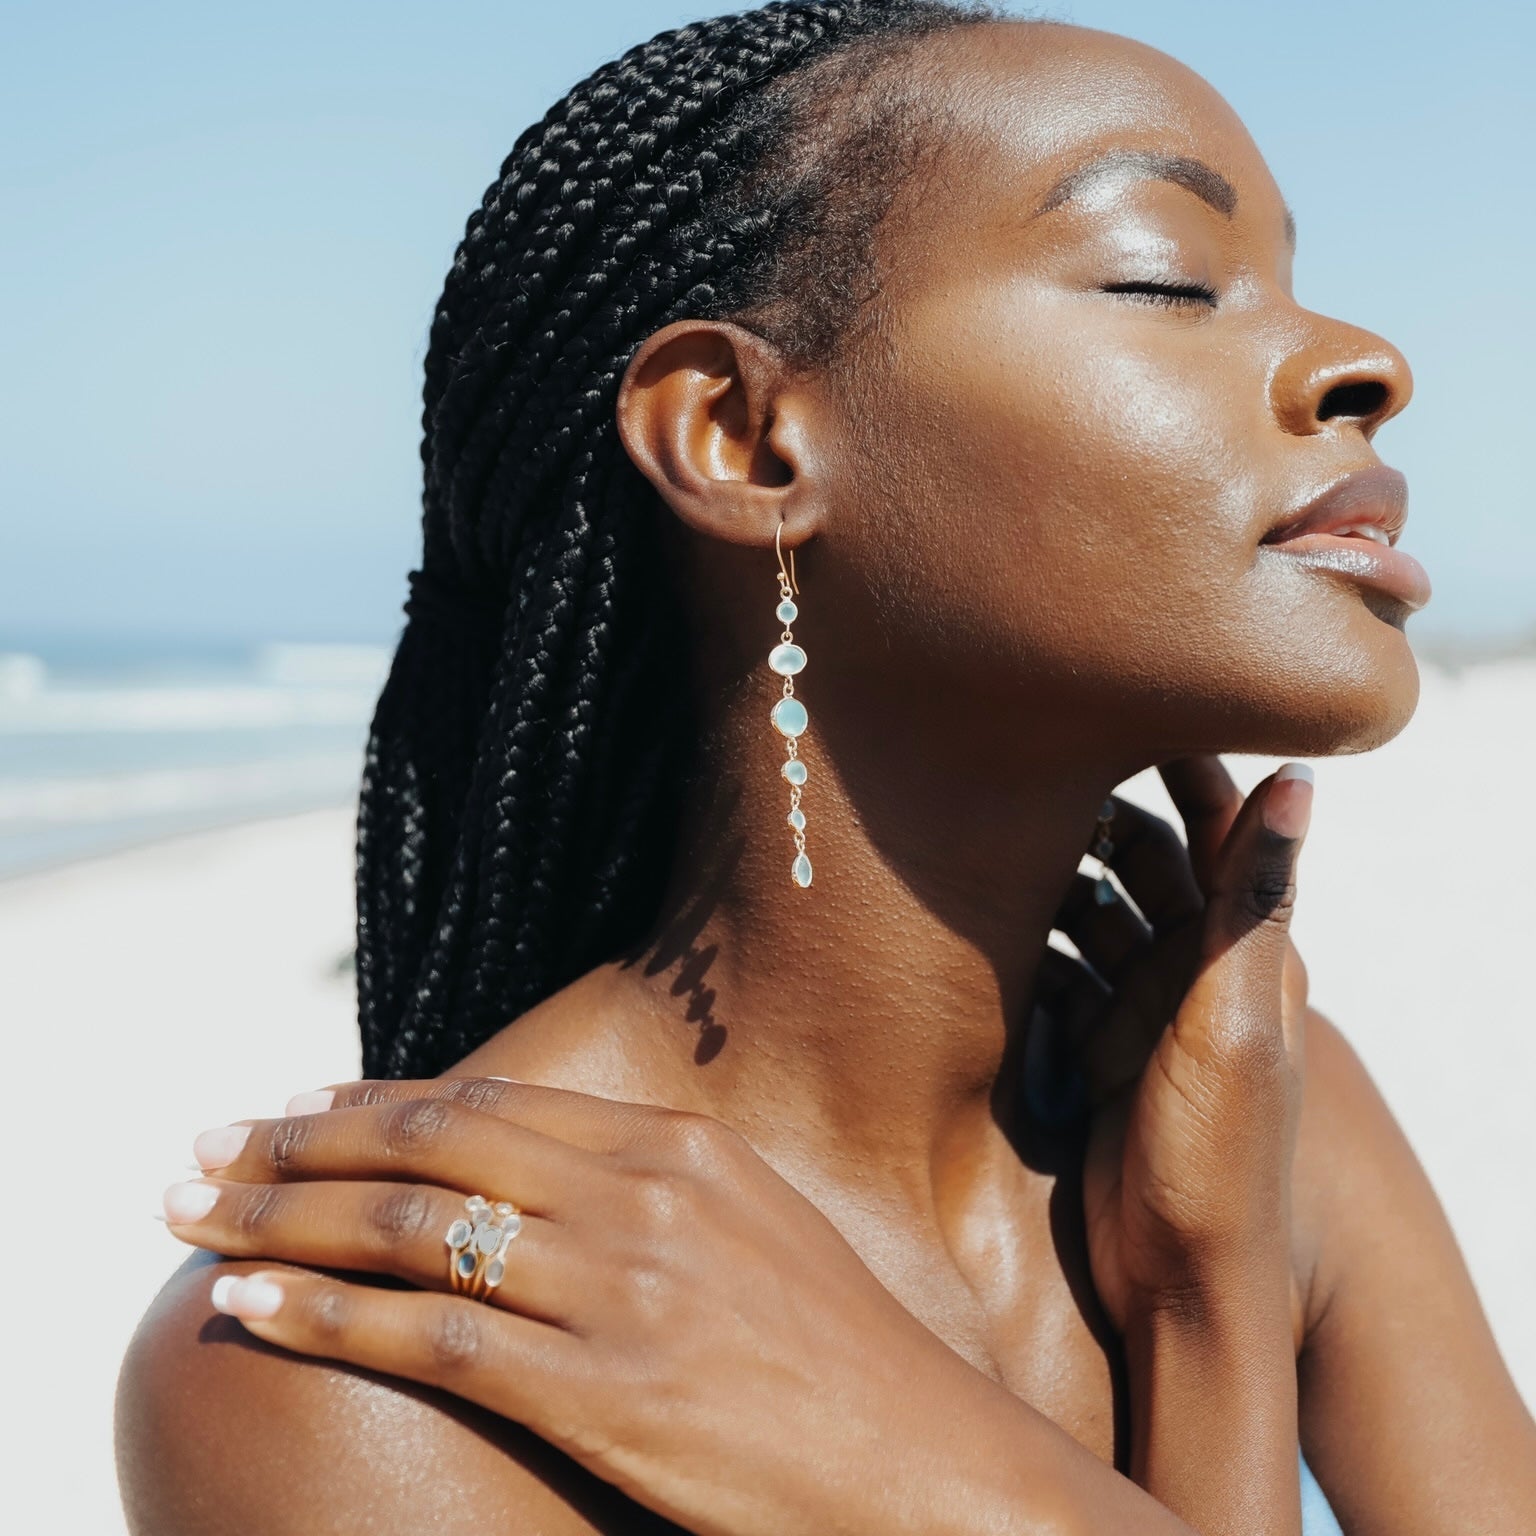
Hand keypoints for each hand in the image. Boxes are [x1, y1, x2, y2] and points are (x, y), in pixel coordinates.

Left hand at [160, 1079, 1047, 1535]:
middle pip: (432, 1146)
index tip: (293, 1104)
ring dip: (281, 1219)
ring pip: (411, 1229)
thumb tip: (537, 1177)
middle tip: (205, 1145)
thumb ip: (647, 1190)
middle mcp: (641, 1193)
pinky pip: (428, 1335)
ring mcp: (620, 1285)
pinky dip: (321, 1316)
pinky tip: (246, 1305)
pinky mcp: (602, 1385)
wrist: (923, 1463)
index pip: (489, 1103)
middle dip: (299, 1144)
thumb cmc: (837, 1358)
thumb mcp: (751, 1229)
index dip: (373, 1102)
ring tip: (192, 1211)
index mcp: (678, 1146)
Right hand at [1039, 755, 1313, 1336]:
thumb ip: (1254, 906)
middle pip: (1145, 862)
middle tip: (1024, 757)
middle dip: (1096, 809)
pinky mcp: (1101, 1046)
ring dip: (1049, 874)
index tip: (1132, 697)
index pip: (1222, 830)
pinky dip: (1025, 942)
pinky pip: (1058, 971)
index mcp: (1245, 951)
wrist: (1182, 1277)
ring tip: (985, 829)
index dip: (1187, 764)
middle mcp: (1196, 970)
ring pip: (1092, 913)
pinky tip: (977, 919)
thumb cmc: (1221, 1157)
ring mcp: (1145, 1009)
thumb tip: (1300, 781)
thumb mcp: (1236, 1023)